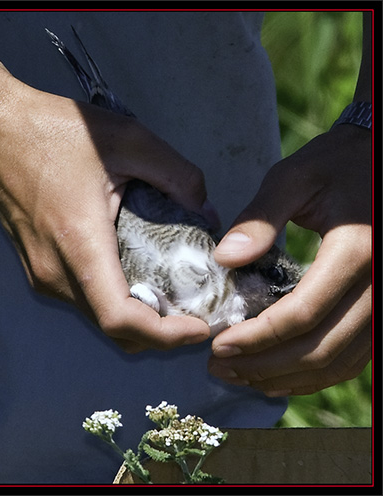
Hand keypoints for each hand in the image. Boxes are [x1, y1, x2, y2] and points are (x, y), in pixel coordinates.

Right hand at [0, 59, 212, 351]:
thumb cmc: (55, 132)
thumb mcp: (129, 141)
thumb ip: (177, 174)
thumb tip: (206, 212)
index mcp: (79, 242)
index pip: (120, 316)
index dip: (164, 334)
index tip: (198, 328)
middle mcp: (56, 270)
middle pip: (114, 329)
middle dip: (160, 334)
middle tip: (196, 317)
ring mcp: (44, 273)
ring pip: (98, 319)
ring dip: (139, 322)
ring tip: (176, 303)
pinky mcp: (40, 268)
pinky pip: (85, 302)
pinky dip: (118, 305)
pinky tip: (141, 283)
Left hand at [209, 125, 370, 395]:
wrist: (376, 163)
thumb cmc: (335, 166)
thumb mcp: (295, 179)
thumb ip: (260, 218)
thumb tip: (223, 259)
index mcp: (355, 252)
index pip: (302, 313)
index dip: (257, 336)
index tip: (219, 345)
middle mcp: (377, 286)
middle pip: (319, 348)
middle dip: (265, 365)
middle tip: (222, 367)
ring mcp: (382, 303)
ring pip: (338, 361)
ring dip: (288, 377)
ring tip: (244, 377)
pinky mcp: (378, 310)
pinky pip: (353, 357)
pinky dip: (317, 374)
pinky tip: (283, 375)